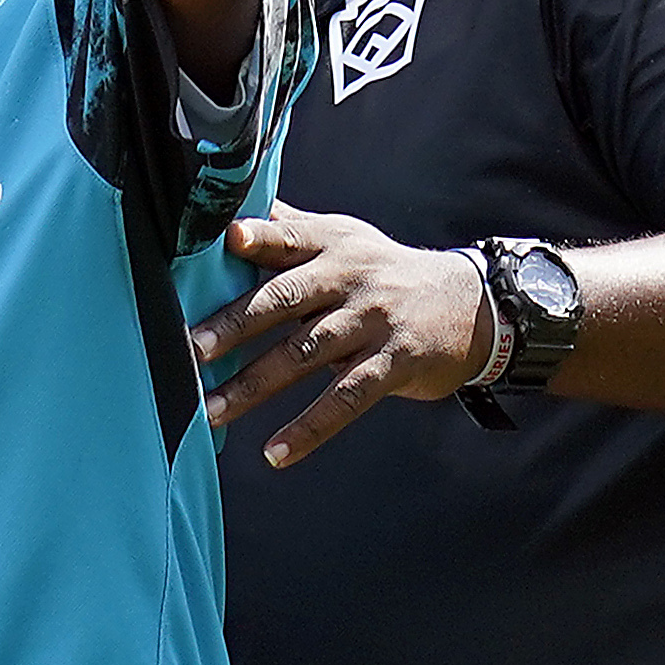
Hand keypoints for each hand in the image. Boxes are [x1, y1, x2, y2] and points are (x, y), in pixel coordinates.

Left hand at [189, 204, 495, 466]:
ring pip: (305, 354)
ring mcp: (373, 322)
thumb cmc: (384, 273)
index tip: (226, 240)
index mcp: (331, 245)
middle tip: (193, 350)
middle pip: (285, 300)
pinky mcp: (394, 363)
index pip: (289, 236)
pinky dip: (309, 428)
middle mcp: (350, 279)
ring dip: (254, 386)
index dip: (258, 236)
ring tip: (211, 410)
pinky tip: (275, 453)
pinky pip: (345, 399)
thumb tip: (230, 211)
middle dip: (235, 325)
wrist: (471, 305)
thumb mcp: (344, 240)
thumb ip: (289, 230)